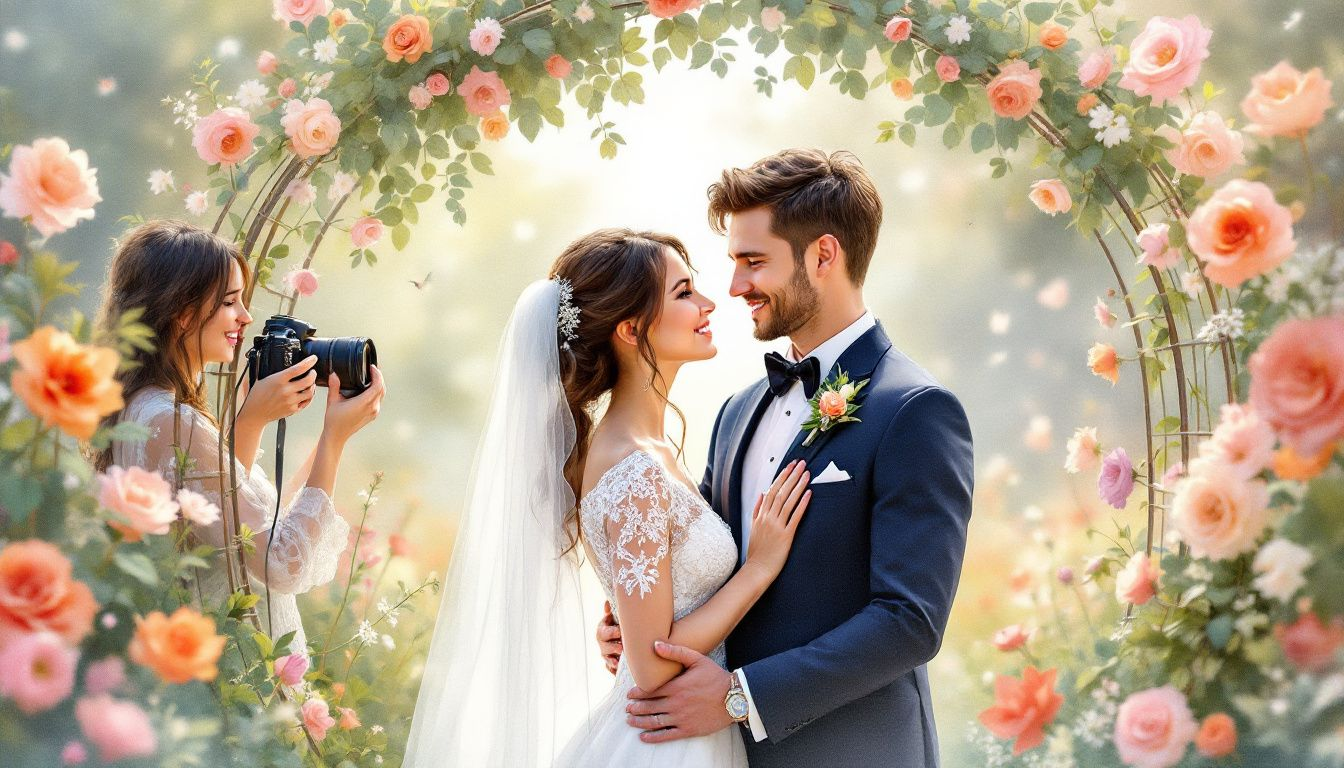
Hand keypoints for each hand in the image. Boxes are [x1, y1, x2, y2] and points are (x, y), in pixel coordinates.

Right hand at [237, 354, 318, 424]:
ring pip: (310, 392)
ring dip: (312, 386)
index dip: (308, 362)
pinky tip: (307, 393)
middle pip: (308, 381)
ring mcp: (290, 401)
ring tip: (310, 383)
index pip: (298, 368)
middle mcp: (286, 391)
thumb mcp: (259, 378)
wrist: (254, 413)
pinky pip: (306, 402)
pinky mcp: (292, 410)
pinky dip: (309, 396)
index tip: (313, 358)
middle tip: (312, 372)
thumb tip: (266, 357)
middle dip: (313, 374)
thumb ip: (265, 368)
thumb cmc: (256, 396)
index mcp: (278, 380)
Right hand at [321, 364, 384, 442]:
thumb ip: (334, 386)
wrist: (337, 435)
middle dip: (379, 377)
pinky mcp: (373, 415)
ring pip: (381, 394)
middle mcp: (372, 408)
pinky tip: (370, 387)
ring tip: (371, 376)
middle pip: (382, 388)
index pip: (378, 386)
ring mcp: (374, 412)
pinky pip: (378, 400)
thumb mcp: (332, 401)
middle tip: (372, 369)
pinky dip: (376, 391)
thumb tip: (334, 374)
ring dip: (379, 384)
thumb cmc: (334, 420)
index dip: (377, 374)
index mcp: (364, 403)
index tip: (372, 367)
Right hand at [597, 600, 621, 675]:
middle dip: (613, 648)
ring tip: (620, 662)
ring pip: (607, 659)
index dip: (612, 632)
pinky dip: (614, 670)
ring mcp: (605, 654)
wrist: (619, 636)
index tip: (620, 632)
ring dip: (613, 661)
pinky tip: (619, 671)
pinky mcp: (609, 664)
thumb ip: (611, 610)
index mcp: (602, 630)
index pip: (604, 632)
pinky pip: (610, 669)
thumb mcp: (614, 616)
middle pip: (605, 647)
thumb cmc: (618, 623)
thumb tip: (607, 602)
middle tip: (622, 648)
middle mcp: (602, 643)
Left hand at [625, 641, 732, 742]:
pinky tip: (644, 737)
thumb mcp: (697, 659)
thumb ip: (675, 652)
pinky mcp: (688, 730)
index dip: (637, 694)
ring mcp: (681, 718)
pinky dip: (653, 737)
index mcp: (676, 687)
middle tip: (626, 708)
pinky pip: (667, 735)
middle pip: (649, 707)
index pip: (650, 691)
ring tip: (630, 720)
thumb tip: (655, 644)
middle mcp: (676, 704)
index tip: (629, 695)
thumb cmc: (716, 677)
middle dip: (635, 708)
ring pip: (654, 721)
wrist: (735, 697)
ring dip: (640, 721)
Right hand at [743, 459, 810, 577]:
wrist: (757, 569)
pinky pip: (795, 517)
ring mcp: (776, 526)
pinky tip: (809, 494)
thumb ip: (757, 509)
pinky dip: (802, 504)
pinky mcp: (786, 535)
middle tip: (801, 463)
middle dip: (792, 476)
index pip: (772, 490)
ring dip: (798, 486)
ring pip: (788, 501)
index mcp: (761, 515)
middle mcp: (768, 517)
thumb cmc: (757, 551)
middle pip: (781, 492)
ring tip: (807, 474)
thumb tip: (762, 493)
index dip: (782, 476)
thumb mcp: (753, 527)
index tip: (790, 466)